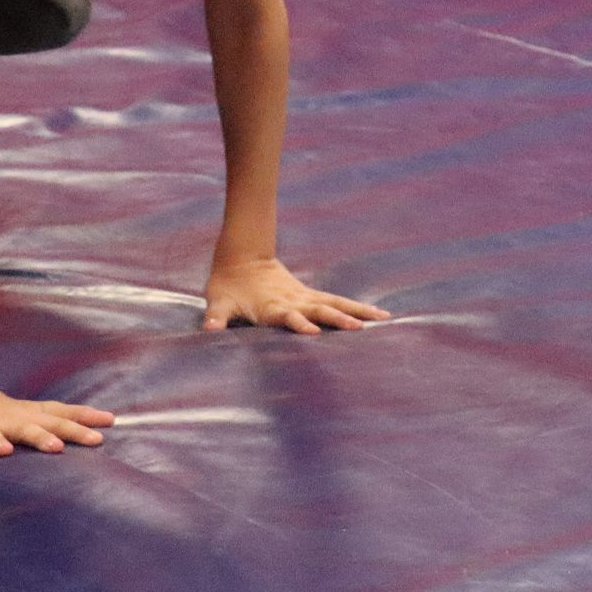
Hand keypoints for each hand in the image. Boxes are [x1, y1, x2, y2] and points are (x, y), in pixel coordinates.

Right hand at [0, 387, 109, 457]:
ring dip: (41, 438)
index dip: (89, 416)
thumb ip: (71, 418)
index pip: (68, 413)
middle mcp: (27, 418)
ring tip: (56, 447)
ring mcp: (5, 425)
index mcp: (40, 413)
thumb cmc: (12, 414)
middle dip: (76, 431)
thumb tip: (111, 419)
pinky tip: (4, 451)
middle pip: (55, 423)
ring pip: (26, 431)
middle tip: (96, 439)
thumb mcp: (40, 414)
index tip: (111, 420)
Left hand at [203, 258, 389, 333]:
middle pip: (320, 309)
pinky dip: (357, 308)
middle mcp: (293, 302)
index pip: (289, 317)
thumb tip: (208, 329)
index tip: (314, 332)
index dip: (300, 323)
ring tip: (382, 319)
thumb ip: (216, 316)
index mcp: (272, 307)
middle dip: (338, 319)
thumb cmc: (226, 287)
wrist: (241, 259)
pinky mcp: (311, 297)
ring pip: (335, 304)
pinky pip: (338, 302)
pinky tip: (377, 315)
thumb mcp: (218, 302)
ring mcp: (305, 298)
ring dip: (357, 312)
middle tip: (359, 328)